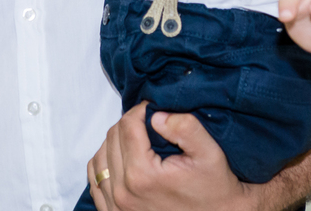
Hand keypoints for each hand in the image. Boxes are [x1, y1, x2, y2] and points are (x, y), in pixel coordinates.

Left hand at [86, 103, 251, 210]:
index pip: (127, 125)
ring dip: (115, 142)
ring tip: (137, 138)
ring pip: (100, 156)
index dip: (140, 110)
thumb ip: (185, 127)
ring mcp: (116, 206)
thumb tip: (156, 115)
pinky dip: (104, 163)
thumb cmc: (214, 188)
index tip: (153, 108)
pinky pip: (95, 179)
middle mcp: (123, 192)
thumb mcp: (209, 153)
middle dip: (129, 124)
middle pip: (112, 138)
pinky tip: (121, 157)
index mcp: (142, 175)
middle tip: (149, 122)